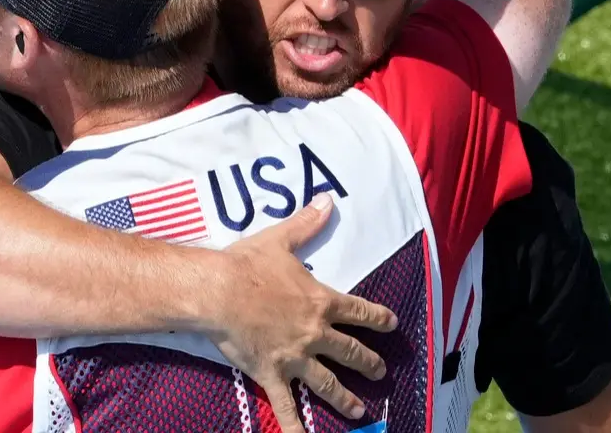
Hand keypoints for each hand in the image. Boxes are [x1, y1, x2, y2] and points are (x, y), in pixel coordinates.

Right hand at [208, 193, 397, 432]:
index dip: (379, 318)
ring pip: (329, 383)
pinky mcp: (273, 374)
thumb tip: (327, 200)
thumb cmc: (249, 265)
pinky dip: (295, 426)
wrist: (219, 291)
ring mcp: (296, 357)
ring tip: (360, 411)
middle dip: (370, 362)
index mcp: (321, 301)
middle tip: (381, 371)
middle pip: (351, 351)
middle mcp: (315, 333)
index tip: (392, 325)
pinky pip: (286, 406)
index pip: (360, 311)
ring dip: (347, 399)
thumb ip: (308, 224)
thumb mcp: (281, 240)